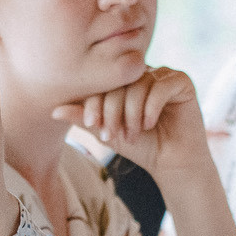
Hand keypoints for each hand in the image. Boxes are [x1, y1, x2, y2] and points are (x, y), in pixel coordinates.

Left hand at [51, 66, 208, 176]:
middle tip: (113, 135)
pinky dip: (151, 106)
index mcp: (123, 80)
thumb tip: (54, 110)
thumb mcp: (107, 132)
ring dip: (132, 113)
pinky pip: (161, 86)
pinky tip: (148, 124)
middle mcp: (143, 73)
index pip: (103, 82)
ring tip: (133, 134)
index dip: (96, 102)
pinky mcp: (182, 81)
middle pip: (120, 82)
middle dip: (113, 111)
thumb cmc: (140, 146)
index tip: (94, 126)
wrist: (171, 162)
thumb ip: (84, 119)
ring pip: (139, 84)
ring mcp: (163, 75)